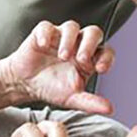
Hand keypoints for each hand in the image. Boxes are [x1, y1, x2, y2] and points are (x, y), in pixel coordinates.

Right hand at [2, 21, 116, 113]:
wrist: (26, 85)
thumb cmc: (52, 88)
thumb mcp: (73, 99)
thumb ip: (91, 103)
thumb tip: (110, 109)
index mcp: (90, 59)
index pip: (106, 52)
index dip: (107, 58)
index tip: (101, 69)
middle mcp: (78, 44)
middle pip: (93, 33)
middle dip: (90, 44)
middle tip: (81, 59)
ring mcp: (61, 36)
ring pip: (72, 27)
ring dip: (69, 40)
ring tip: (62, 56)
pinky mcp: (42, 33)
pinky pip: (46, 27)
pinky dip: (46, 34)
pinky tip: (43, 44)